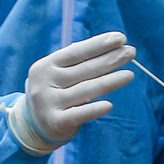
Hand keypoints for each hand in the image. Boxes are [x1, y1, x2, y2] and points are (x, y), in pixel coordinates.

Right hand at [9, 32, 134, 154]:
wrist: (32, 125)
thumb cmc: (54, 92)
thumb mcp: (58, 75)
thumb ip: (78, 64)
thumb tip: (112, 49)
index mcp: (46, 65)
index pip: (76, 52)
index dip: (99, 44)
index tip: (120, 38)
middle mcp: (46, 82)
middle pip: (85, 69)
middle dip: (110, 59)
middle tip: (131, 53)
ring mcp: (49, 102)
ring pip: (86, 90)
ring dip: (110, 82)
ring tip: (129, 75)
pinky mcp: (56, 122)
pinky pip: (79, 115)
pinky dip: (94, 110)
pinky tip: (109, 105)